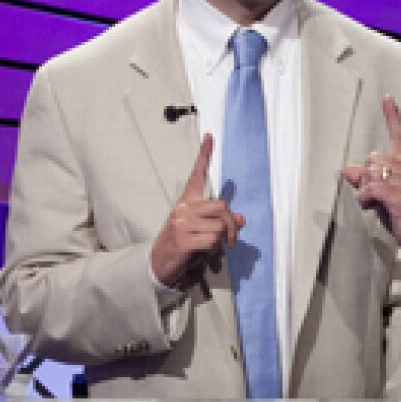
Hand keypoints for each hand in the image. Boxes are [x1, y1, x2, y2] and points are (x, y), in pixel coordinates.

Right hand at [151, 134, 244, 286]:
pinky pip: (213, 240)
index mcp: (187, 202)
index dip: (204, 155)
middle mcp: (184, 208)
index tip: (209, 137)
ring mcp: (182, 223)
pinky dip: (214, 249)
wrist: (159, 264)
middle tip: (231, 239)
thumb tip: (241, 219)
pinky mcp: (183, 239)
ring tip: (213, 247)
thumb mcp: (202, 231)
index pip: (196, 175)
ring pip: (220, 226)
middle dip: (231, 224)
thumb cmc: (183, 245)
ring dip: (223, 239)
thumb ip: (221, 222)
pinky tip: (204, 252)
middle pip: (222, 206)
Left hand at [342, 96, 400, 257]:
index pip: (399, 136)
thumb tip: (347, 169)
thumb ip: (368, 179)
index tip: (387, 98)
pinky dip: (365, 199)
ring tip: (378, 203)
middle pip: (372, 159)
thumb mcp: (384, 194)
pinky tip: (372, 206)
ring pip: (369, 174)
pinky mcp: (399, 194)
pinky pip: (371, 189)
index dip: (392, 116)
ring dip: (366, 191)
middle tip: (376, 195)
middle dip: (367, 177)